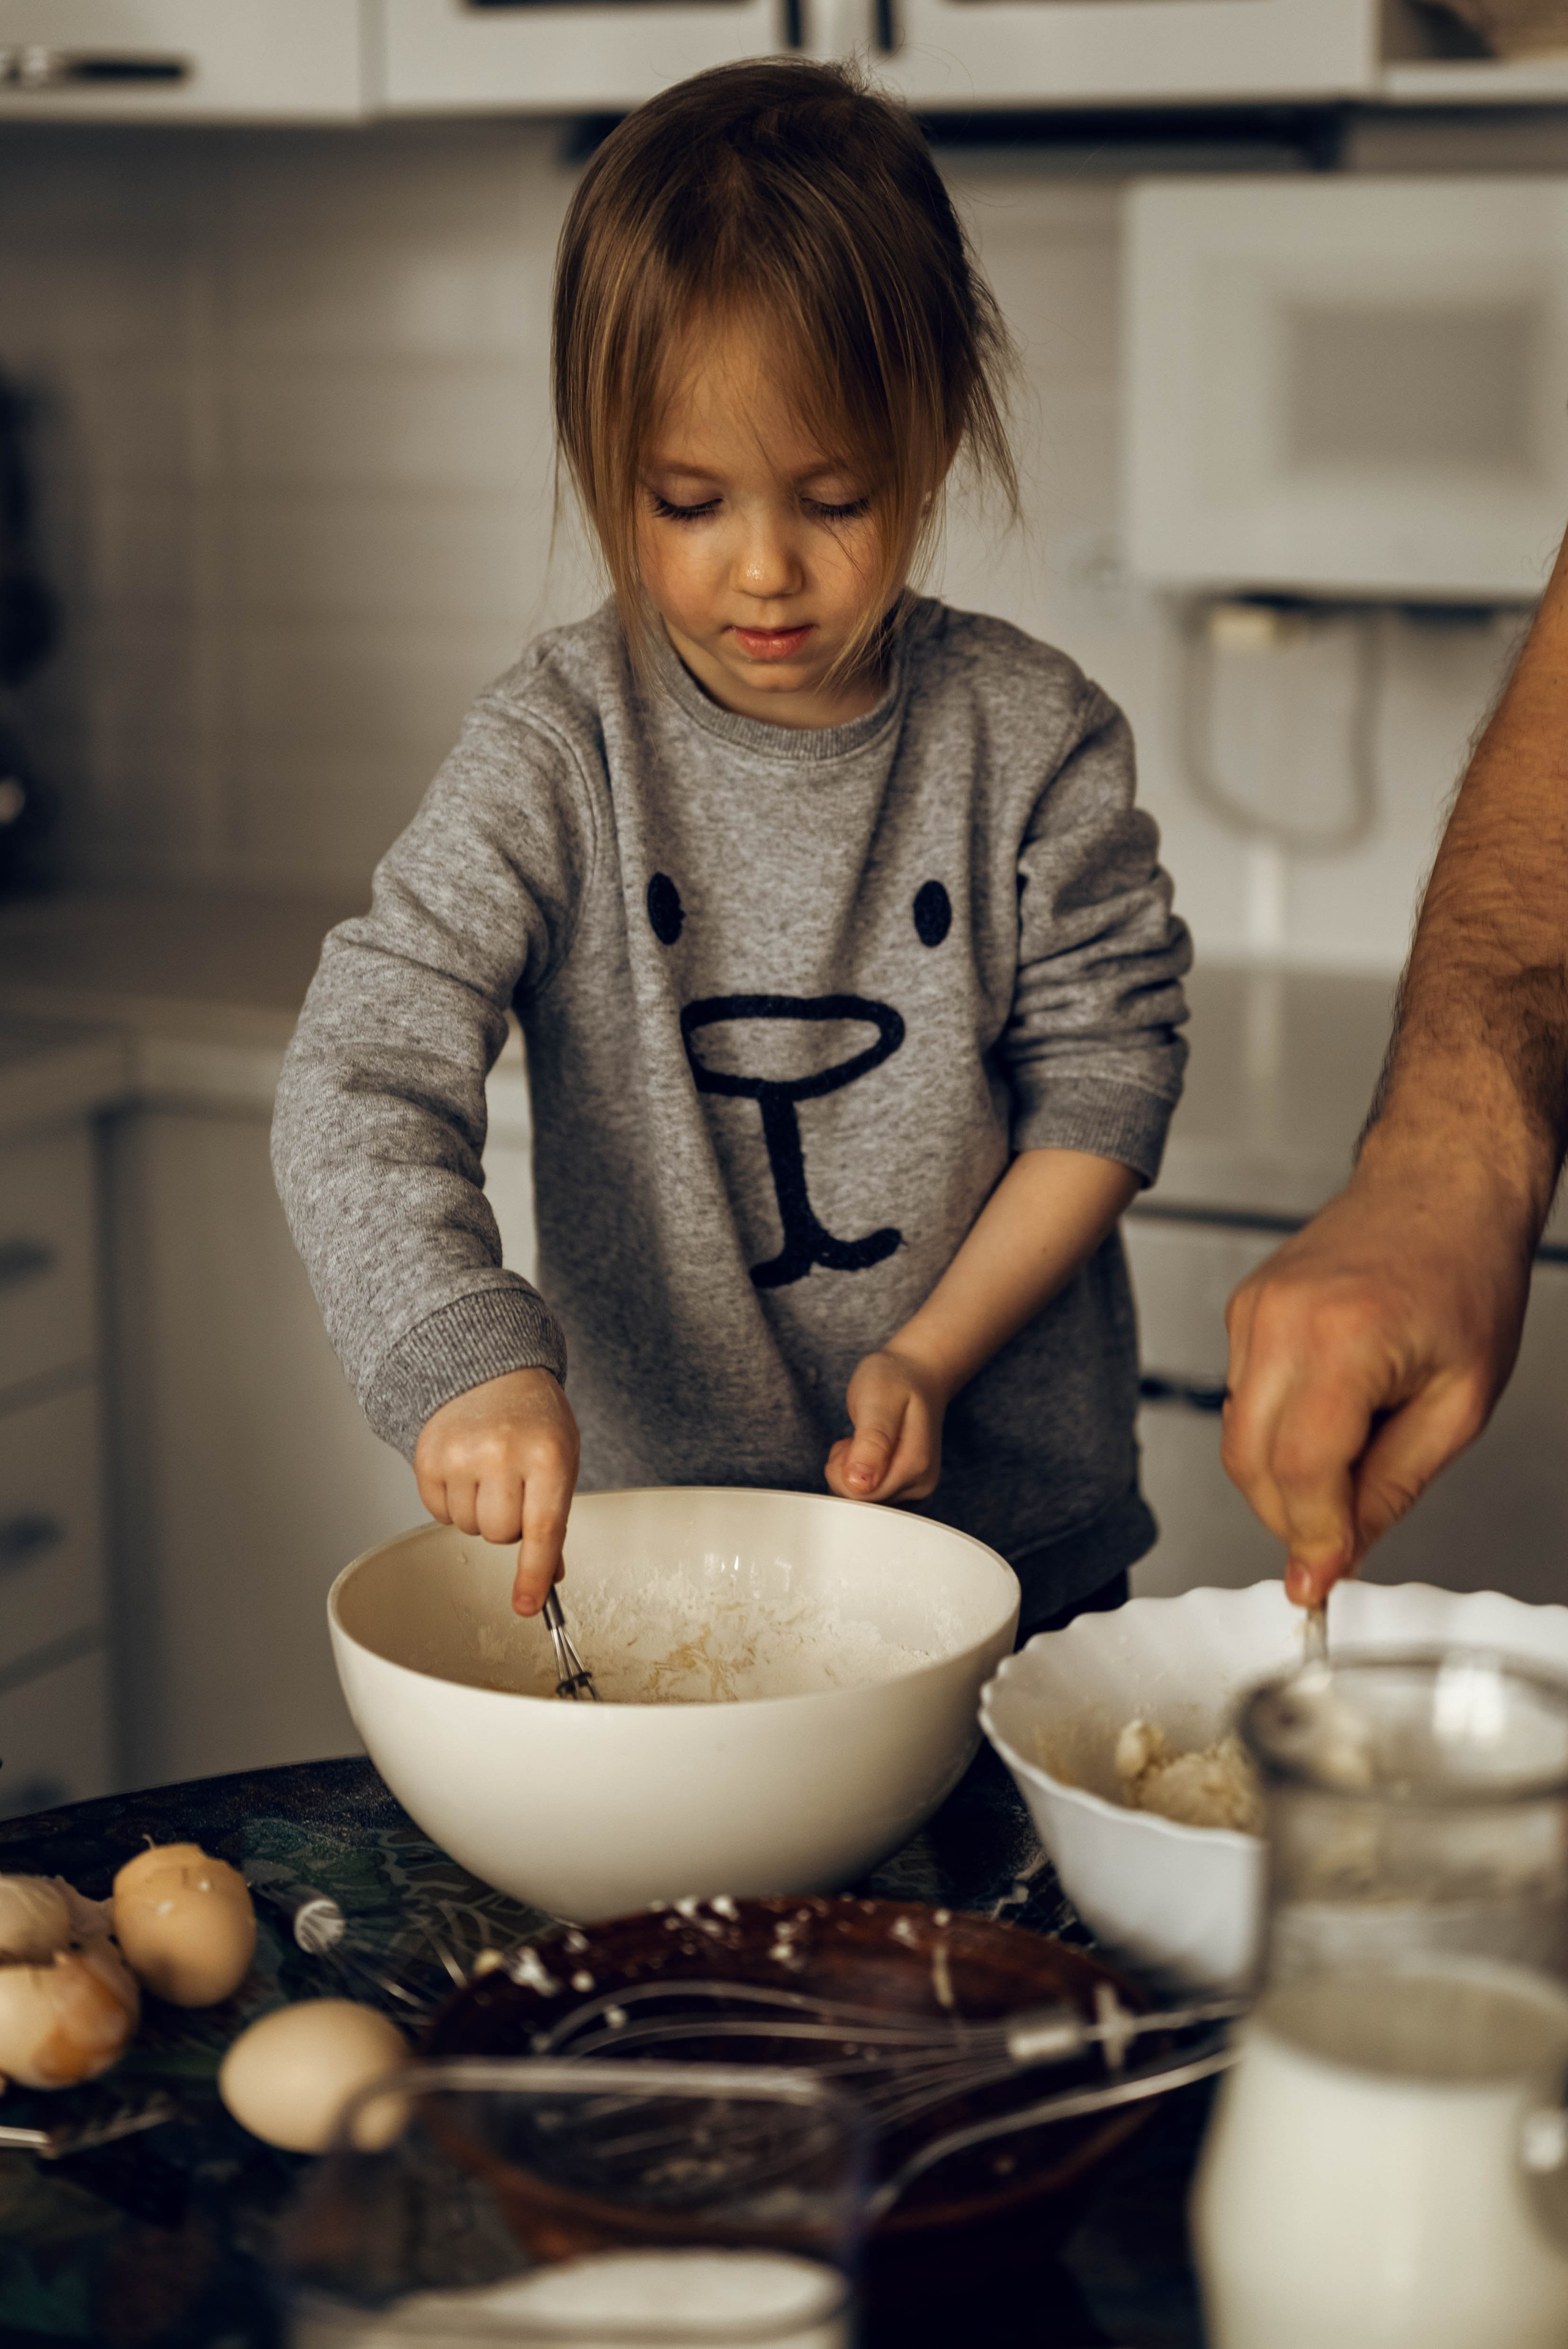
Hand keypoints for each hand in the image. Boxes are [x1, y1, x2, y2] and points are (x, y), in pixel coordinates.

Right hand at [414, 1367, 581, 1616]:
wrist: (490, 1371)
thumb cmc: (534, 1419)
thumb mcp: (561, 1459)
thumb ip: (555, 1517)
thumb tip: (549, 1576)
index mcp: (548, 1456)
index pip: (541, 1532)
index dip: (532, 1575)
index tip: (527, 1606)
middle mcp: (502, 1455)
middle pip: (500, 1535)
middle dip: (508, 1524)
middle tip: (514, 1488)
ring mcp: (461, 1455)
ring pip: (468, 1529)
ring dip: (479, 1513)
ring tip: (489, 1472)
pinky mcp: (427, 1457)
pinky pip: (439, 1513)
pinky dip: (452, 1503)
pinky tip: (465, 1471)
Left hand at [825, 1348, 948, 1503]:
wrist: (916, 1374)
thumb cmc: (895, 1381)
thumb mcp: (879, 1400)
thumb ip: (871, 1442)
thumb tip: (859, 1484)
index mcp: (916, 1466)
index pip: (861, 1496)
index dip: (843, 1470)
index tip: (852, 1441)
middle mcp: (920, 1484)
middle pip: (862, 1502)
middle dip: (845, 1471)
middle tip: (856, 1438)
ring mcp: (915, 1487)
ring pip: (862, 1500)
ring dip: (850, 1472)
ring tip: (862, 1441)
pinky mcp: (905, 1488)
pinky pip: (869, 1495)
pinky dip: (857, 1475)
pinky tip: (866, 1452)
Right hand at [1221, 1153, 1532, 1606]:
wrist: (1442, 1188)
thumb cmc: (1465, 1275)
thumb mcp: (1461, 1403)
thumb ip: (1393, 1486)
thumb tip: (1338, 1556)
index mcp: (1345, 1340)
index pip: (1302, 1471)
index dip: (1312, 1537)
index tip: (1320, 1584)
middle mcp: (1283, 1321)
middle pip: (1249, 1461)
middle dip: (1289, 1518)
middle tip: (1336, 1542)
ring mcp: (1253, 1311)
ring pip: (1236, 1436)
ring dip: (1282, 1476)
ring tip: (1354, 1455)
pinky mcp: (1243, 1309)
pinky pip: (1239, 1398)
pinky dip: (1275, 1430)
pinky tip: (1330, 1411)